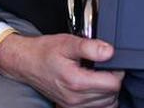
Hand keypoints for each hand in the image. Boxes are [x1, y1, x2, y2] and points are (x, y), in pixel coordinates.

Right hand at [0, 33, 123, 107]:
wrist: (26, 62)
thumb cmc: (45, 51)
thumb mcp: (67, 43)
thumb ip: (90, 47)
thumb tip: (109, 52)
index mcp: (75, 81)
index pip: (112, 85)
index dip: (117, 71)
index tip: (110, 62)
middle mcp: (74, 98)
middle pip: (111, 96)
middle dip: (112, 80)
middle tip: (104, 66)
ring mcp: (72, 106)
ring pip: (106, 104)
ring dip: (107, 91)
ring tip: (98, 76)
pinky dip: (100, 99)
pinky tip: (93, 85)